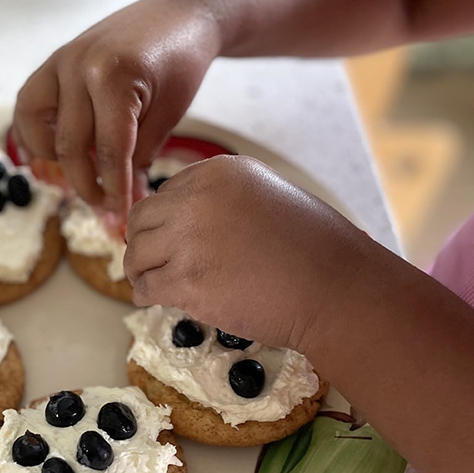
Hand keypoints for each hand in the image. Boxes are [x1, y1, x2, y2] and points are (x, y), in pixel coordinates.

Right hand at [12, 0, 218, 216]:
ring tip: (77, 178)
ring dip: (54, 161)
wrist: (178, 15)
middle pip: (71, 146)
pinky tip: (46, 156)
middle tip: (104, 207)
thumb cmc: (179, 59)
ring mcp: (60, 62)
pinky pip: (28, 107)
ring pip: (36, 127)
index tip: (121, 215)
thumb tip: (122, 205)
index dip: (115, 190)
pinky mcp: (53, 63)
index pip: (109, 152)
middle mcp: (78, 66)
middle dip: (87, 185)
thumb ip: (139, 159)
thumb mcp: (168, 115)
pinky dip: (33, 135)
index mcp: (113, 77)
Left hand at [123, 155, 384, 352]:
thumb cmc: (314, 248)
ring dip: (141, 271)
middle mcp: (198, 200)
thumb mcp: (267, 196)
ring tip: (152, 283)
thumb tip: (182, 219)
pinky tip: (156, 299)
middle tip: (148, 262)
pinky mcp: (187, 282)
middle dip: (141, 242)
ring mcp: (189, 241)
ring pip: (137, 254)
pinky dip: (147, 295)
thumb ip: (222, 200)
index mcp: (218, 172)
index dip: (163, 219)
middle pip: (142, 219)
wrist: (336, 289)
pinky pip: (146, 288)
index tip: (165, 238)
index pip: (165, 192)